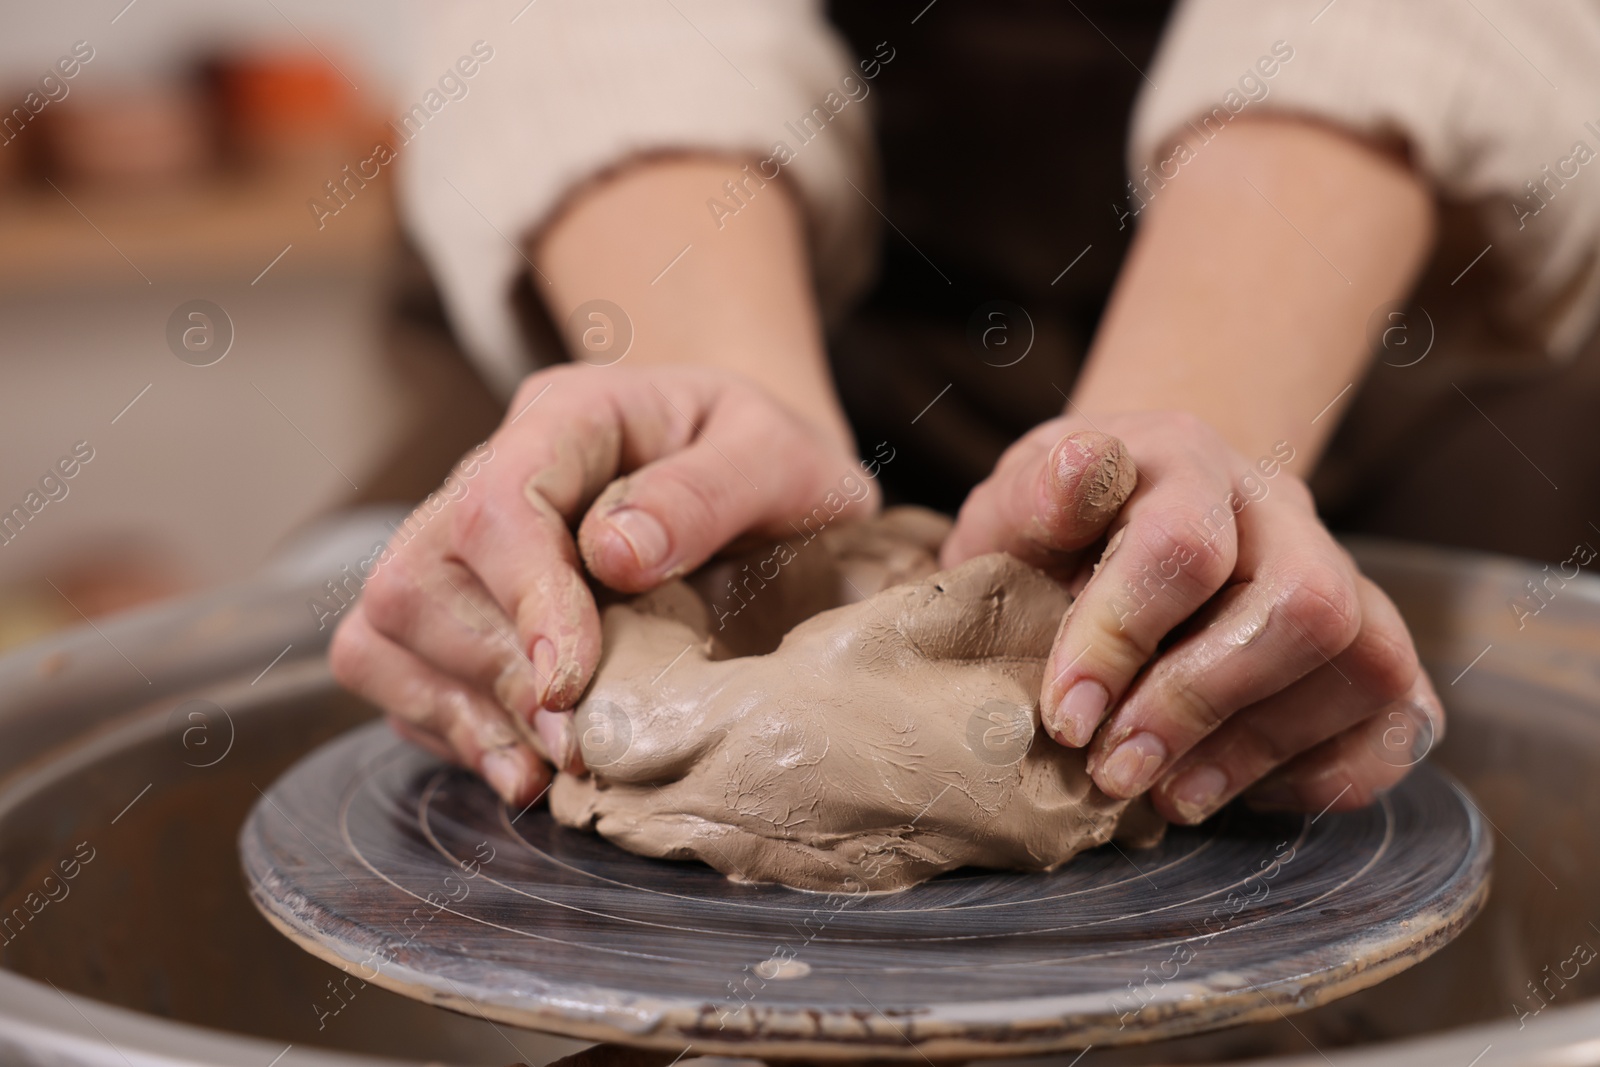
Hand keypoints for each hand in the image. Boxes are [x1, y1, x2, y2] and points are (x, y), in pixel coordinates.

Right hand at [329, 364, 877, 804]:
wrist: (754, 476)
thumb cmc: (765, 463)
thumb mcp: (777, 457)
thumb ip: (707, 494)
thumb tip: (614, 555)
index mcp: (569, 417)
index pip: (497, 504)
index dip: (523, 601)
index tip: (569, 683)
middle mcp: (490, 470)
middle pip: (420, 577)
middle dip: (496, 677)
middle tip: (582, 746)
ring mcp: (460, 537)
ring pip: (389, 627)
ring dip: (463, 712)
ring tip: (554, 765)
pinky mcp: (452, 601)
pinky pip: (393, 667)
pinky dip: (448, 728)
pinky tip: (524, 764)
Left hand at [942, 411, 1441, 824]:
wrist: (1116, 519)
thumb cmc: (1056, 531)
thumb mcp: (1016, 507)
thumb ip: (1032, 498)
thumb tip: (1081, 472)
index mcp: (1183, 458)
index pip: (1183, 543)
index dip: (1123, 638)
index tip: (1065, 718)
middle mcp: (1277, 507)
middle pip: (1302, 602)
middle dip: (1201, 704)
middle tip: (1115, 772)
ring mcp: (1338, 570)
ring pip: (1364, 660)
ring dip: (1258, 748)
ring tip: (1166, 796)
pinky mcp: (1370, 640)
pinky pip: (1405, 714)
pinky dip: (1336, 771)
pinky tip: (1246, 790)